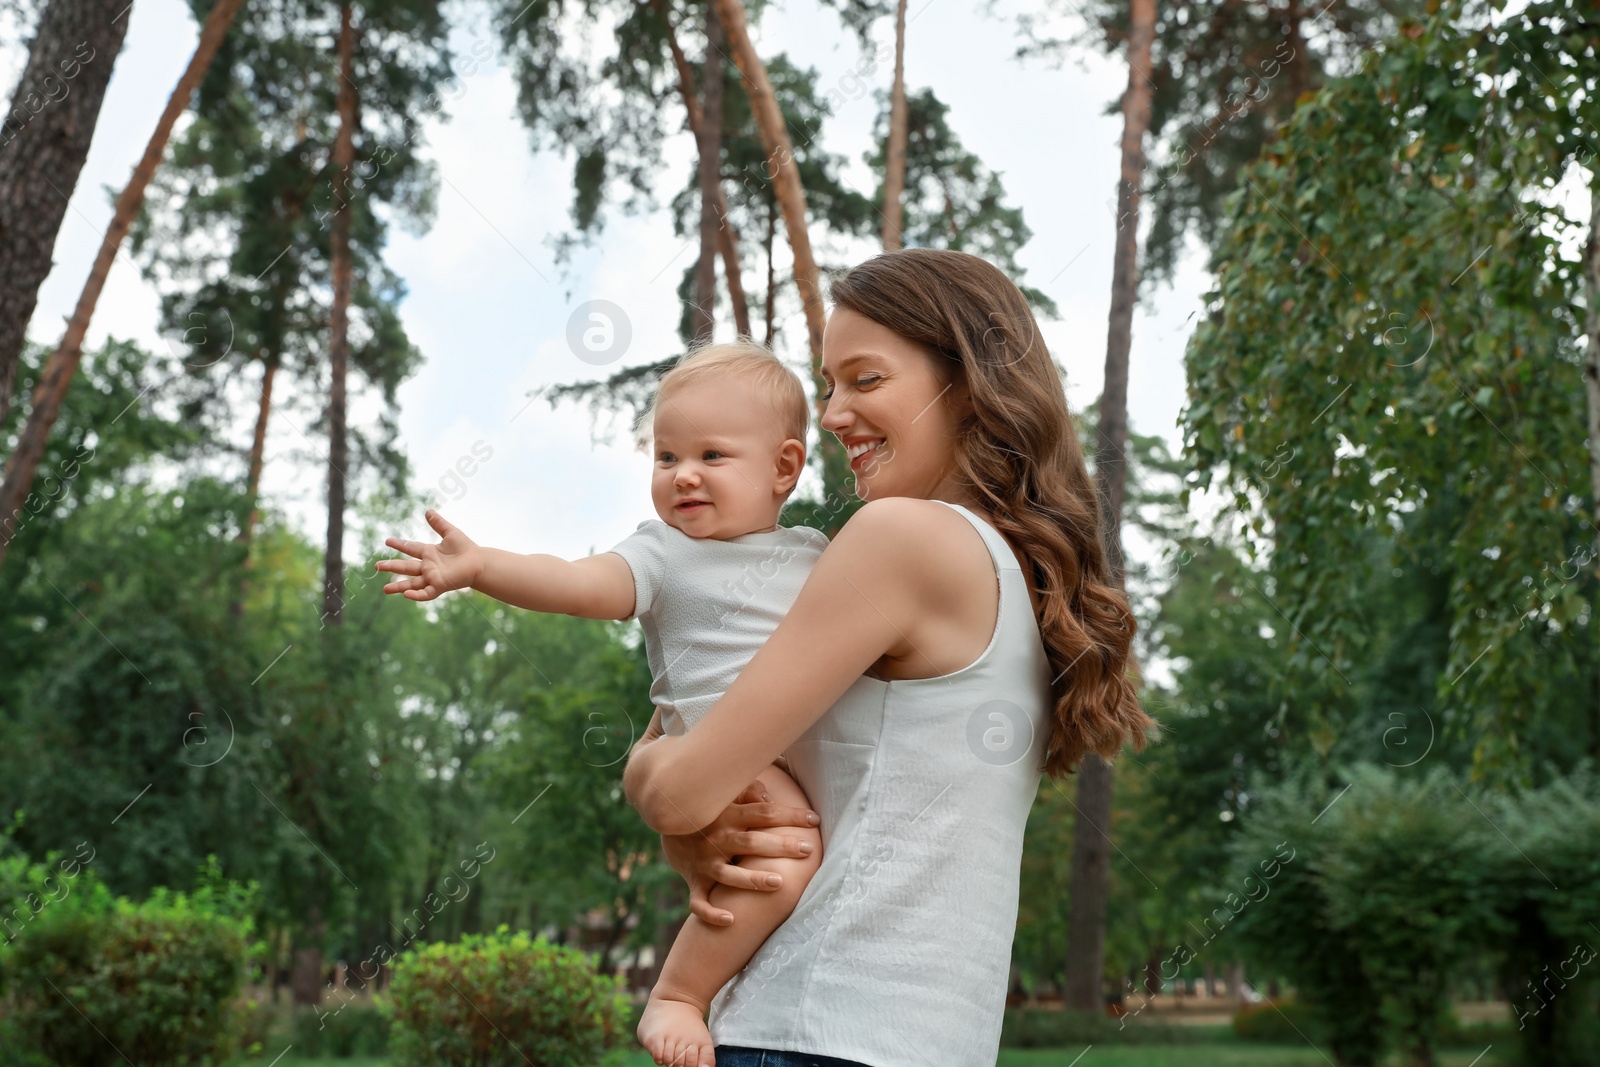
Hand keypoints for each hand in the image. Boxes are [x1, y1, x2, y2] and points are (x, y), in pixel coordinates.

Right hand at [375, 509, 482, 599]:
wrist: (480, 562)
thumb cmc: (466, 548)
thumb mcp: (451, 533)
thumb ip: (439, 523)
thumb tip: (428, 511)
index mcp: (429, 553)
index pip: (410, 548)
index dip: (399, 544)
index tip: (387, 541)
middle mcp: (428, 566)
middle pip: (406, 567)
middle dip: (391, 567)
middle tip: (376, 566)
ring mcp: (432, 577)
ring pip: (412, 583)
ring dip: (399, 586)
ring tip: (385, 589)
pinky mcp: (440, 585)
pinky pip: (426, 593)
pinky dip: (416, 595)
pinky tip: (406, 595)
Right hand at [659, 779, 819, 926]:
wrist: (666, 827)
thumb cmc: (709, 811)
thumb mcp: (725, 796)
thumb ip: (749, 791)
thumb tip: (770, 797)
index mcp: (729, 815)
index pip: (764, 814)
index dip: (790, 816)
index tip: (815, 820)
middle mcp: (718, 839)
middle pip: (752, 843)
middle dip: (780, 846)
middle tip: (807, 850)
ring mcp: (705, 863)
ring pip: (730, 875)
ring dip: (753, 880)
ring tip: (778, 882)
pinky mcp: (695, 883)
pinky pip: (699, 902)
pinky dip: (711, 913)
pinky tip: (730, 920)